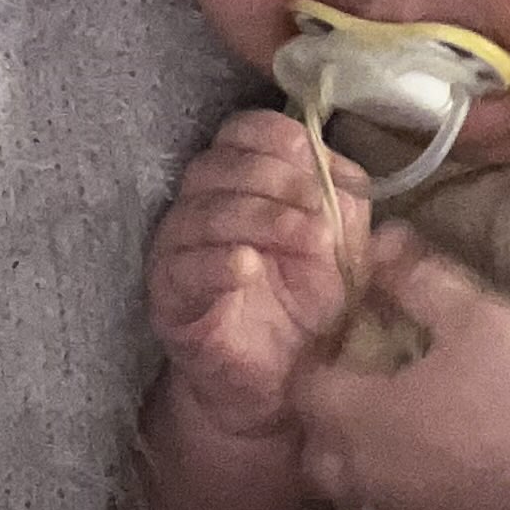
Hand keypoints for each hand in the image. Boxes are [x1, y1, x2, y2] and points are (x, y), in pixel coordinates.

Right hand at [146, 109, 368, 438]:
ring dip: (261, 219)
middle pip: (223, 164)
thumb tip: (339, 168)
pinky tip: (248, 267)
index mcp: (241, 176)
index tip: (317, 168)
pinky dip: (217, 262)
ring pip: (204, 210)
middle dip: (278, 182)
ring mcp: (178, 246)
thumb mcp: (341, 243)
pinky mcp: (167, 293)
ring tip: (308, 241)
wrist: (278, 379)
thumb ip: (342, 198)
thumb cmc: (308, 303)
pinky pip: (184, 267)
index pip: (244, 129)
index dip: (279, 140)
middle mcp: (200, 200)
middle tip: (320, 212)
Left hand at [289, 225, 509, 509]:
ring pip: (359, 500)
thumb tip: (381, 241)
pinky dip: (411, 506)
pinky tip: (448, 483)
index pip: (304, 391)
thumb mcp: (475, 313)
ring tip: (408, 437)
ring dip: (367, 469)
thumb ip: (416, 277)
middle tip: (366, 393)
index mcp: (363, 421)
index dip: (316, 363)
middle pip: (318, 457)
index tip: (342, 344)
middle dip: (327, 426)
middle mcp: (371, 485)